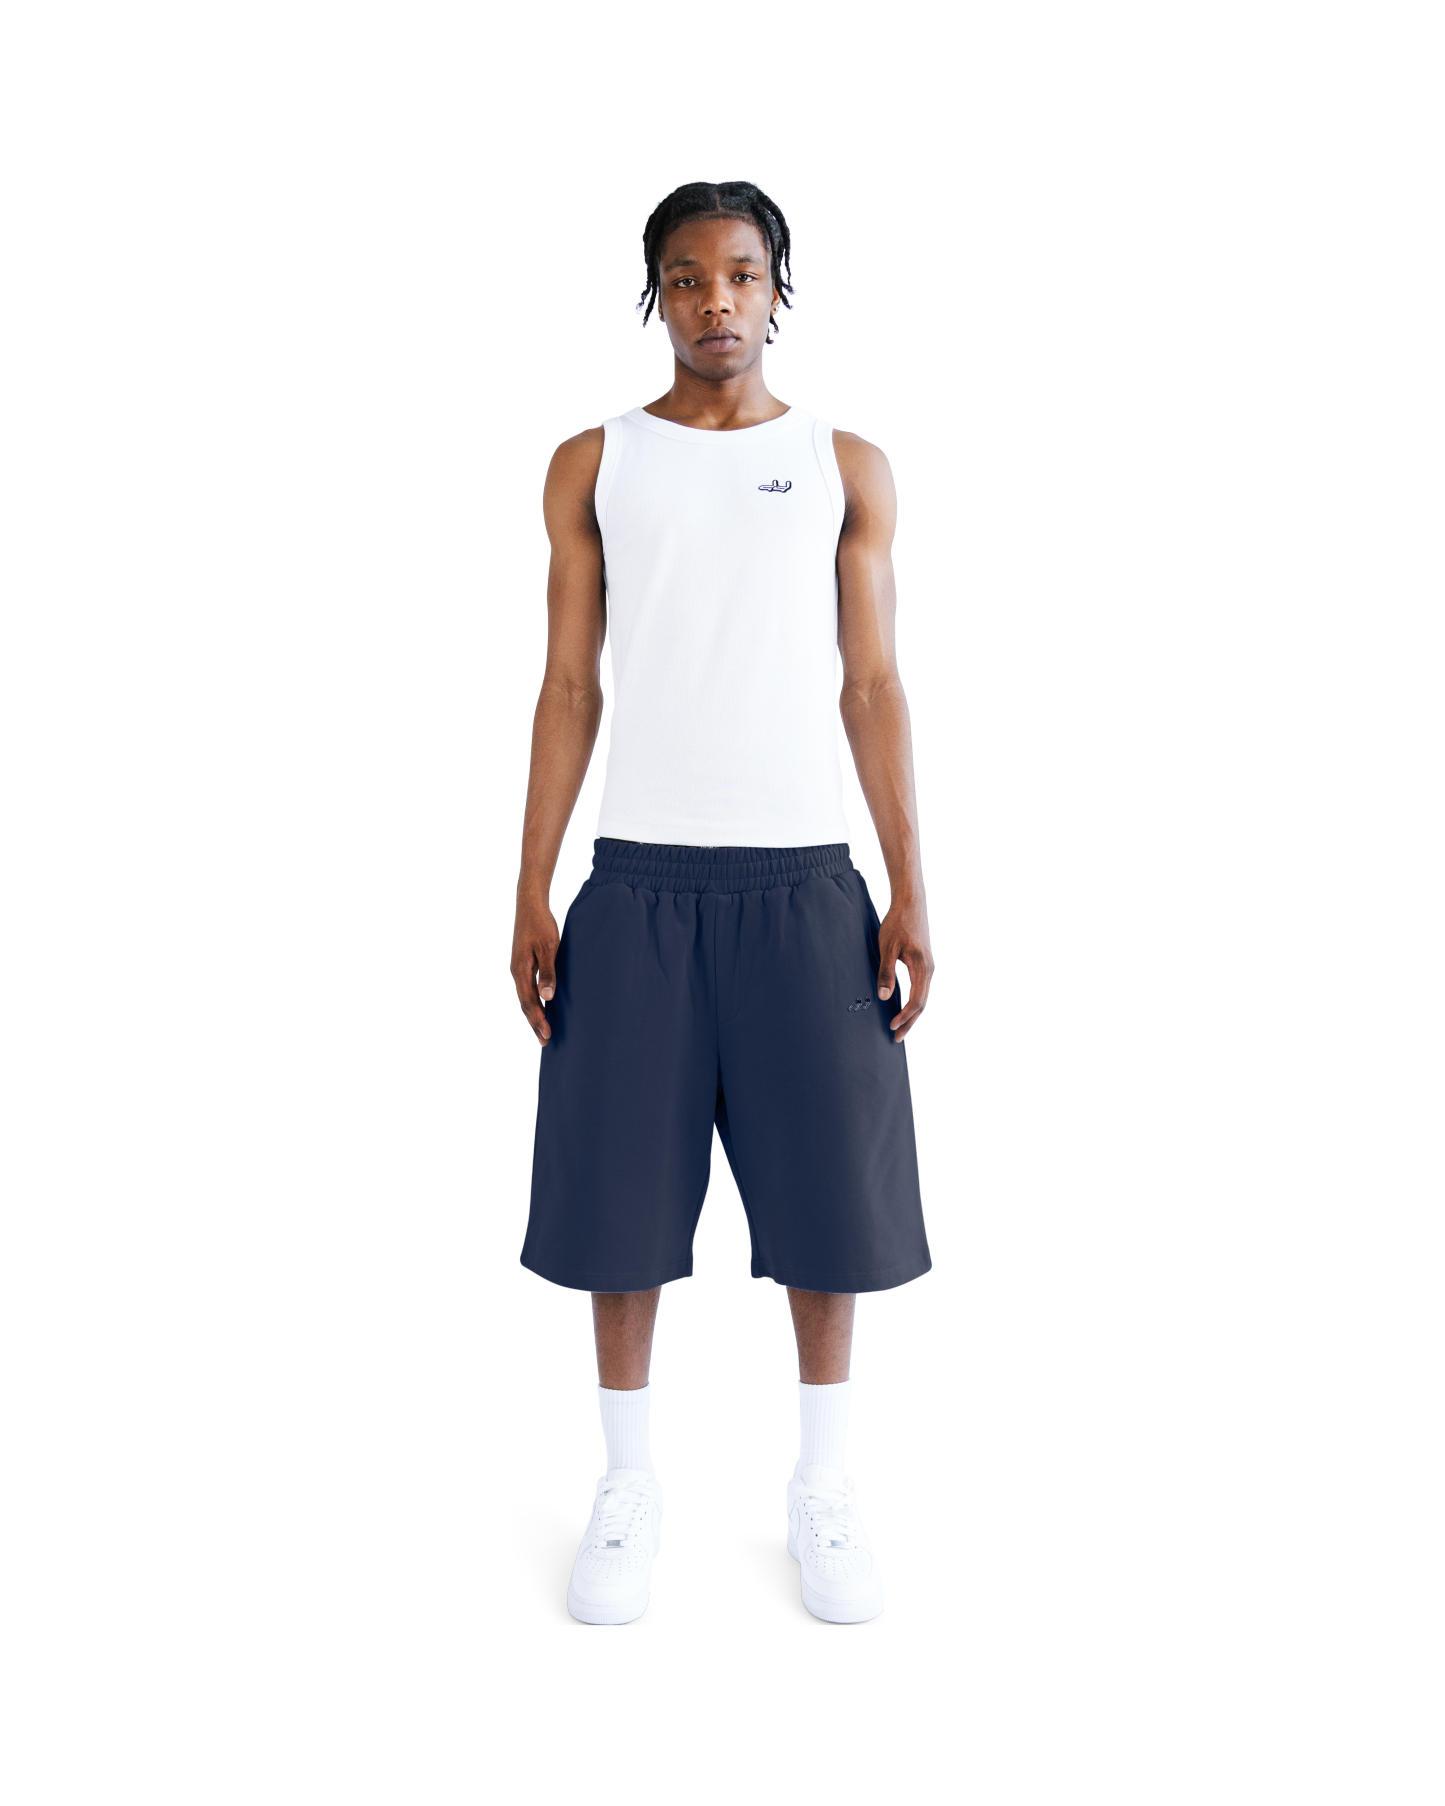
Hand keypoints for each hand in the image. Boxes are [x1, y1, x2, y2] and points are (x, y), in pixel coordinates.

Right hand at [512, 894, 560, 1046]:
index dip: (538, 1021)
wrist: (530, 905)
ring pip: (526, 997)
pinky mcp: (524, 964)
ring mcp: (519, 968)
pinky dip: (535, 1001)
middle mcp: (517, 972)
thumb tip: (547, 997)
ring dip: (535, 1014)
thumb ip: (548, 973)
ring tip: (544, 1030)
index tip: (547, 1036)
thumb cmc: (541, 924)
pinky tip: (543, 1006)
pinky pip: (528, 988)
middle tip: (546, 1041)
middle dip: (536, 1023)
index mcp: (520, 971)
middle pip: (526, 1004)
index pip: (530, 1003)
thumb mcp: (548, 948)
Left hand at [877, 893, 932, 1041]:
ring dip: (912, 1013)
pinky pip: (923, 988)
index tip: (892, 1026)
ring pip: (923, 996)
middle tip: (897, 1037)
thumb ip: (886, 973)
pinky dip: (915, 1001)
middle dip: (909, 1021)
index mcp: (922, 967)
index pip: (915, 1001)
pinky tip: (906, 1006)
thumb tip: (885, 997)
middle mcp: (930, 969)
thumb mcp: (887, 948)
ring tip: (901, 1026)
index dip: (904, 1017)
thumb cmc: (898, 922)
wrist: (911, 903)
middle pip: (922, 1003)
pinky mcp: (925, 962)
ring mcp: (929, 966)